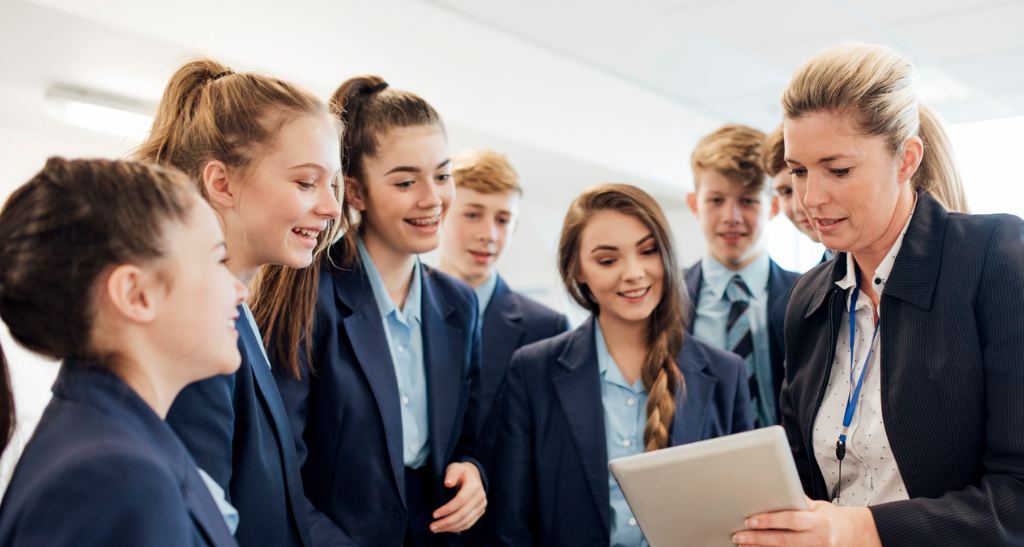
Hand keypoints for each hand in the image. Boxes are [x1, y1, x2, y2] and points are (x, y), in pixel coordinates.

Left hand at [430, 462, 486, 532]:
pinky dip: (456, 528)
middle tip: (432, 527)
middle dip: (446, 522)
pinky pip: (468, 524)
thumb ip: (451, 474)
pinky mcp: (480, 512)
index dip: (447, 509)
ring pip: (465, 522)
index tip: (434, 514)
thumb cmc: (460, 472)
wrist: (472, 476)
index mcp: (474, 485)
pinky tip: (445, 529)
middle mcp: (480, 497)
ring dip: (449, 527)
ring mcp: (481, 506)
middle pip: (463, 514)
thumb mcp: (455, 468)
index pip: (460, 500)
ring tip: (435, 529)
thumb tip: (447, 484)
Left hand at [732, 496, 880, 546]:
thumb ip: (798, 501)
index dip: (770, 520)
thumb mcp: (819, 506)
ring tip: (743, 544)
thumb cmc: (832, 519)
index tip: (751, 520)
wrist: (854, 535)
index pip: (791, 520)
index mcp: (819, 522)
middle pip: (783, 540)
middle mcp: (818, 540)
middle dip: (758, 538)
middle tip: (739, 535)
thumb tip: (776, 488)